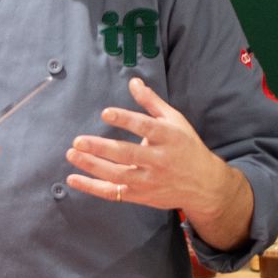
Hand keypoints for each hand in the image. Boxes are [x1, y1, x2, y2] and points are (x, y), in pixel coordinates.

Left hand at [65, 77, 238, 218]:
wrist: (204, 185)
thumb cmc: (186, 146)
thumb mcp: (174, 120)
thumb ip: (151, 102)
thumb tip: (133, 80)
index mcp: (169, 137)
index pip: (146, 127)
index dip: (125, 120)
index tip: (105, 113)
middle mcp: (159, 160)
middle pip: (127, 154)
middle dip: (101, 148)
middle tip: (78, 140)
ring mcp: (150, 180)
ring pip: (117, 175)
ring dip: (92, 166)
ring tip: (72, 154)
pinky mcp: (141, 196)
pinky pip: (113, 193)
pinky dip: (92, 188)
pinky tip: (73, 179)